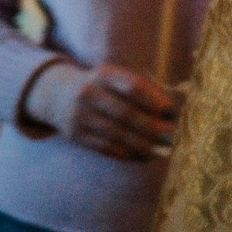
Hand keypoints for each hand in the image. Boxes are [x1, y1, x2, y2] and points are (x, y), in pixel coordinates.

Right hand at [22, 60, 179, 161]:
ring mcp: (79, 116)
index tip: (171, 110)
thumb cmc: (103, 86)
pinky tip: (144, 156)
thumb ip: (142, 90)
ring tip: (162, 150)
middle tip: (172, 135)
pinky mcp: (75, 136)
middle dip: (151, 126)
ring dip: (141, 144)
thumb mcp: (117, 78)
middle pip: (124, 113)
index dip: (152, 99)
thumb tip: (171, 112)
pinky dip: (126, 153)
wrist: (58, 96)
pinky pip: (104, 147)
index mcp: (104, 75)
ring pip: (115, 134)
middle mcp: (89, 94)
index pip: (132, 86)